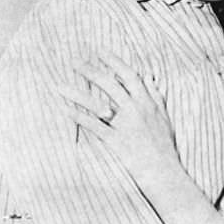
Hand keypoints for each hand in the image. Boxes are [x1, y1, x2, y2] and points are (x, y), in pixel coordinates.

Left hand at [61, 53, 179, 182]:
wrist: (165, 172)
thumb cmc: (165, 146)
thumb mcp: (164, 116)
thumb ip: (155, 95)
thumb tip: (149, 76)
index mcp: (148, 102)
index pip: (129, 75)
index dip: (114, 62)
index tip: (99, 51)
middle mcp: (136, 110)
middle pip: (110, 84)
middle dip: (90, 71)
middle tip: (73, 62)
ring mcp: (126, 125)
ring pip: (97, 104)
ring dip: (76, 93)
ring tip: (59, 85)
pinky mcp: (117, 141)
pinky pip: (94, 126)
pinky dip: (79, 118)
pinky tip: (65, 110)